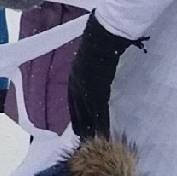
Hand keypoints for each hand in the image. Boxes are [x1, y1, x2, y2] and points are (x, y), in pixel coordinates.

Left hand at [66, 16, 135, 139]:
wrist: (104, 35)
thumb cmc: (98, 42)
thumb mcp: (89, 59)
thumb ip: (89, 71)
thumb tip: (94, 76)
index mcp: (74, 76)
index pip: (73, 101)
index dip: (75, 114)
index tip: (76, 126)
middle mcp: (77, 83)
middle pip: (78, 109)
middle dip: (80, 124)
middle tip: (82, 140)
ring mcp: (86, 86)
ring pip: (87, 112)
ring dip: (90, 126)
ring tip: (91, 140)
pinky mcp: (99, 87)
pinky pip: (99, 107)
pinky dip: (100, 119)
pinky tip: (102, 129)